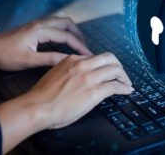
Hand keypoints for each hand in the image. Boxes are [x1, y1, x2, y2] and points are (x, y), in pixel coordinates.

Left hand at [0, 16, 91, 70]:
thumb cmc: (6, 56)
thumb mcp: (28, 60)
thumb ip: (50, 59)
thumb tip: (69, 60)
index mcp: (40, 30)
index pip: (66, 36)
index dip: (79, 45)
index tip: (88, 54)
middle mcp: (40, 24)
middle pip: (66, 22)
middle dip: (78, 33)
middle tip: (85, 46)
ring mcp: (36, 24)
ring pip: (59, 21)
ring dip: (70, 30)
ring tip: (77, 42)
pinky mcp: (32, 27)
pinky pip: (53, 24)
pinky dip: (62, 30)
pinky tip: (63, 40)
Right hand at [0, 53, 132, 152]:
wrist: (37, 107)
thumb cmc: (42, 95)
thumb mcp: (56, 74)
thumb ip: (70, 71)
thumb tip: (81, 77)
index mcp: (72, 60)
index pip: (95, 57)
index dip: (104, 64)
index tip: (107, 71)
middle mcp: (82, 65)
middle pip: (110, 58)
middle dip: (118, 66)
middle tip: (121, 75)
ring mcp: (89, 78)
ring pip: (115, 69)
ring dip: (124, 77)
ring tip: (126, 83)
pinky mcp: (94, 92)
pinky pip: (115, 86)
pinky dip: (124, 88)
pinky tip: (127, 91)